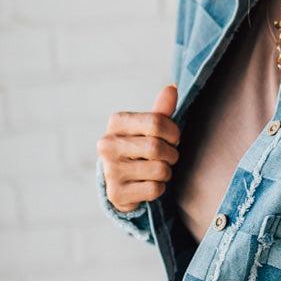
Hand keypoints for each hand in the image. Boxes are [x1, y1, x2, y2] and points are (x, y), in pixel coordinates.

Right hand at [96, 84, 181, 212]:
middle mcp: (107, 145)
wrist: (122, 182)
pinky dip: (159, 188)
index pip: (156, 122)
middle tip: (168, 157)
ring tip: (157, 171)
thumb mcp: (149, 128)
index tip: (173, 138)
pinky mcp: (116, 193)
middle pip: (156, 147)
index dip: (173, 132)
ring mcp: (110, 170)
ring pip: (159, 170)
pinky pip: (155, 189)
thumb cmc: (140, 149)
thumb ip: (161, 111)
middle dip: (171, 154)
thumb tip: (172, 88)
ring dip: (166, 172)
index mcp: (116, 123)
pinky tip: (147, 184)